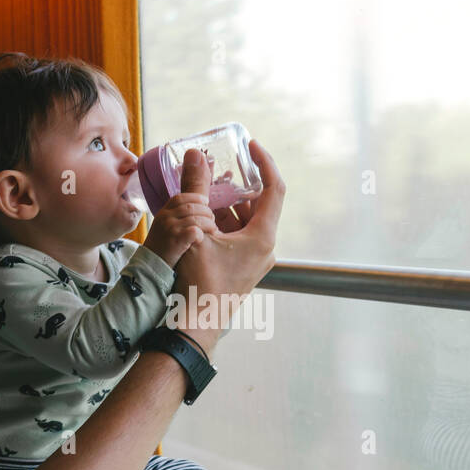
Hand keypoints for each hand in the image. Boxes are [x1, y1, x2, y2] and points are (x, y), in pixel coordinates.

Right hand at [143, 191, 218, 267]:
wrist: (150, 266)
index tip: (205, 203)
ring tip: (213, 230)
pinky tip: (201, 240)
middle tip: (212, 220)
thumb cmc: (161, 248)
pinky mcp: (176, 240)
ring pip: (196, 218)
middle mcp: (165, 218)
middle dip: (206, 212)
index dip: (196, 198)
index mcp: (163, 213)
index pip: (180, 198)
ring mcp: (170, 228)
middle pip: (191, 206)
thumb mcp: (162, 227)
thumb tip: (195, 210)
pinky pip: (195, 231)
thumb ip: (175, 217)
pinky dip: (202, 234)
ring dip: (209, 224)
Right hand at [172, 142, 284, 344]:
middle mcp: (265, 248)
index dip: (265, 162)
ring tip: (206, 191)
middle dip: (240, 185)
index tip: (251, 146)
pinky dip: (225, 223)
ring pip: (247, 222)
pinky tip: (203, 218)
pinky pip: (240, 237)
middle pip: (260, 205)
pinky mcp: (244, 269)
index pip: (274, 189)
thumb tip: (196, 156)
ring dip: (229, 205)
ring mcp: (256, 261)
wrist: (194, 324)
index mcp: (262, 237)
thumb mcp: (195, 230)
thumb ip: (196, 190)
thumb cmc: (196, 281)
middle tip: (220, 170)